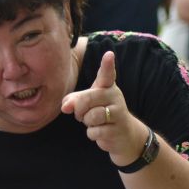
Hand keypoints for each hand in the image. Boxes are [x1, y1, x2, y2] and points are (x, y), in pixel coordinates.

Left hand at [60, 51, 148, 166]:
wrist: (123, 134)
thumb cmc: (101, 113)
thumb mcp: (87, 104)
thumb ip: (74, 100)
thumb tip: (65, 106)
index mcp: (107, 86)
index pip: (107, 74)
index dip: (107, 65)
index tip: (109, 54)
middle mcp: (115, 96)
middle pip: (88, 98)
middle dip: (79, 109)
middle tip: (80, 114)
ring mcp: (118, 112)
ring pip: (92, 116)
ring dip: (87, 122)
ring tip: (94, 122)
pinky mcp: (118, 128)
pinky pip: (94, 131)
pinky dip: (92, 133)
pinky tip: (101, 131)